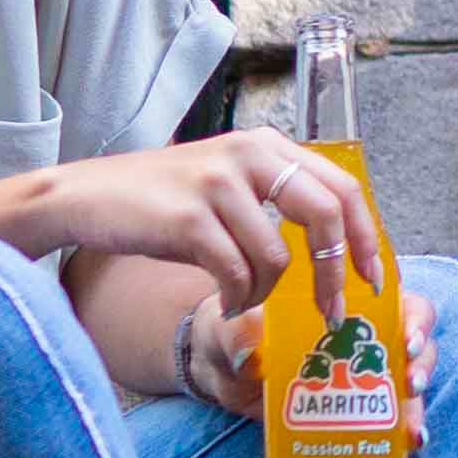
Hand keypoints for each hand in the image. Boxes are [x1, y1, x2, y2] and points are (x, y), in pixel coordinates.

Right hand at [28, 132, 386, 316]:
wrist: (86, 198)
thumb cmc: (162, 200)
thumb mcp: (227, 182)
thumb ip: (275, 199)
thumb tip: (334, 249)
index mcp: (266, 145)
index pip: (342, 186)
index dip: (365, 236)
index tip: (371, 278)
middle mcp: (248, 154)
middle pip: (325, 215)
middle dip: (334, 274)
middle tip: (330, 312)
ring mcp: (218, 184)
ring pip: (276, 257)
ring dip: (264, 294)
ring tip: (242, 299)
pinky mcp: (189, 218)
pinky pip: (236, 274)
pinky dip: (236, 298)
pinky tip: (222, 300)